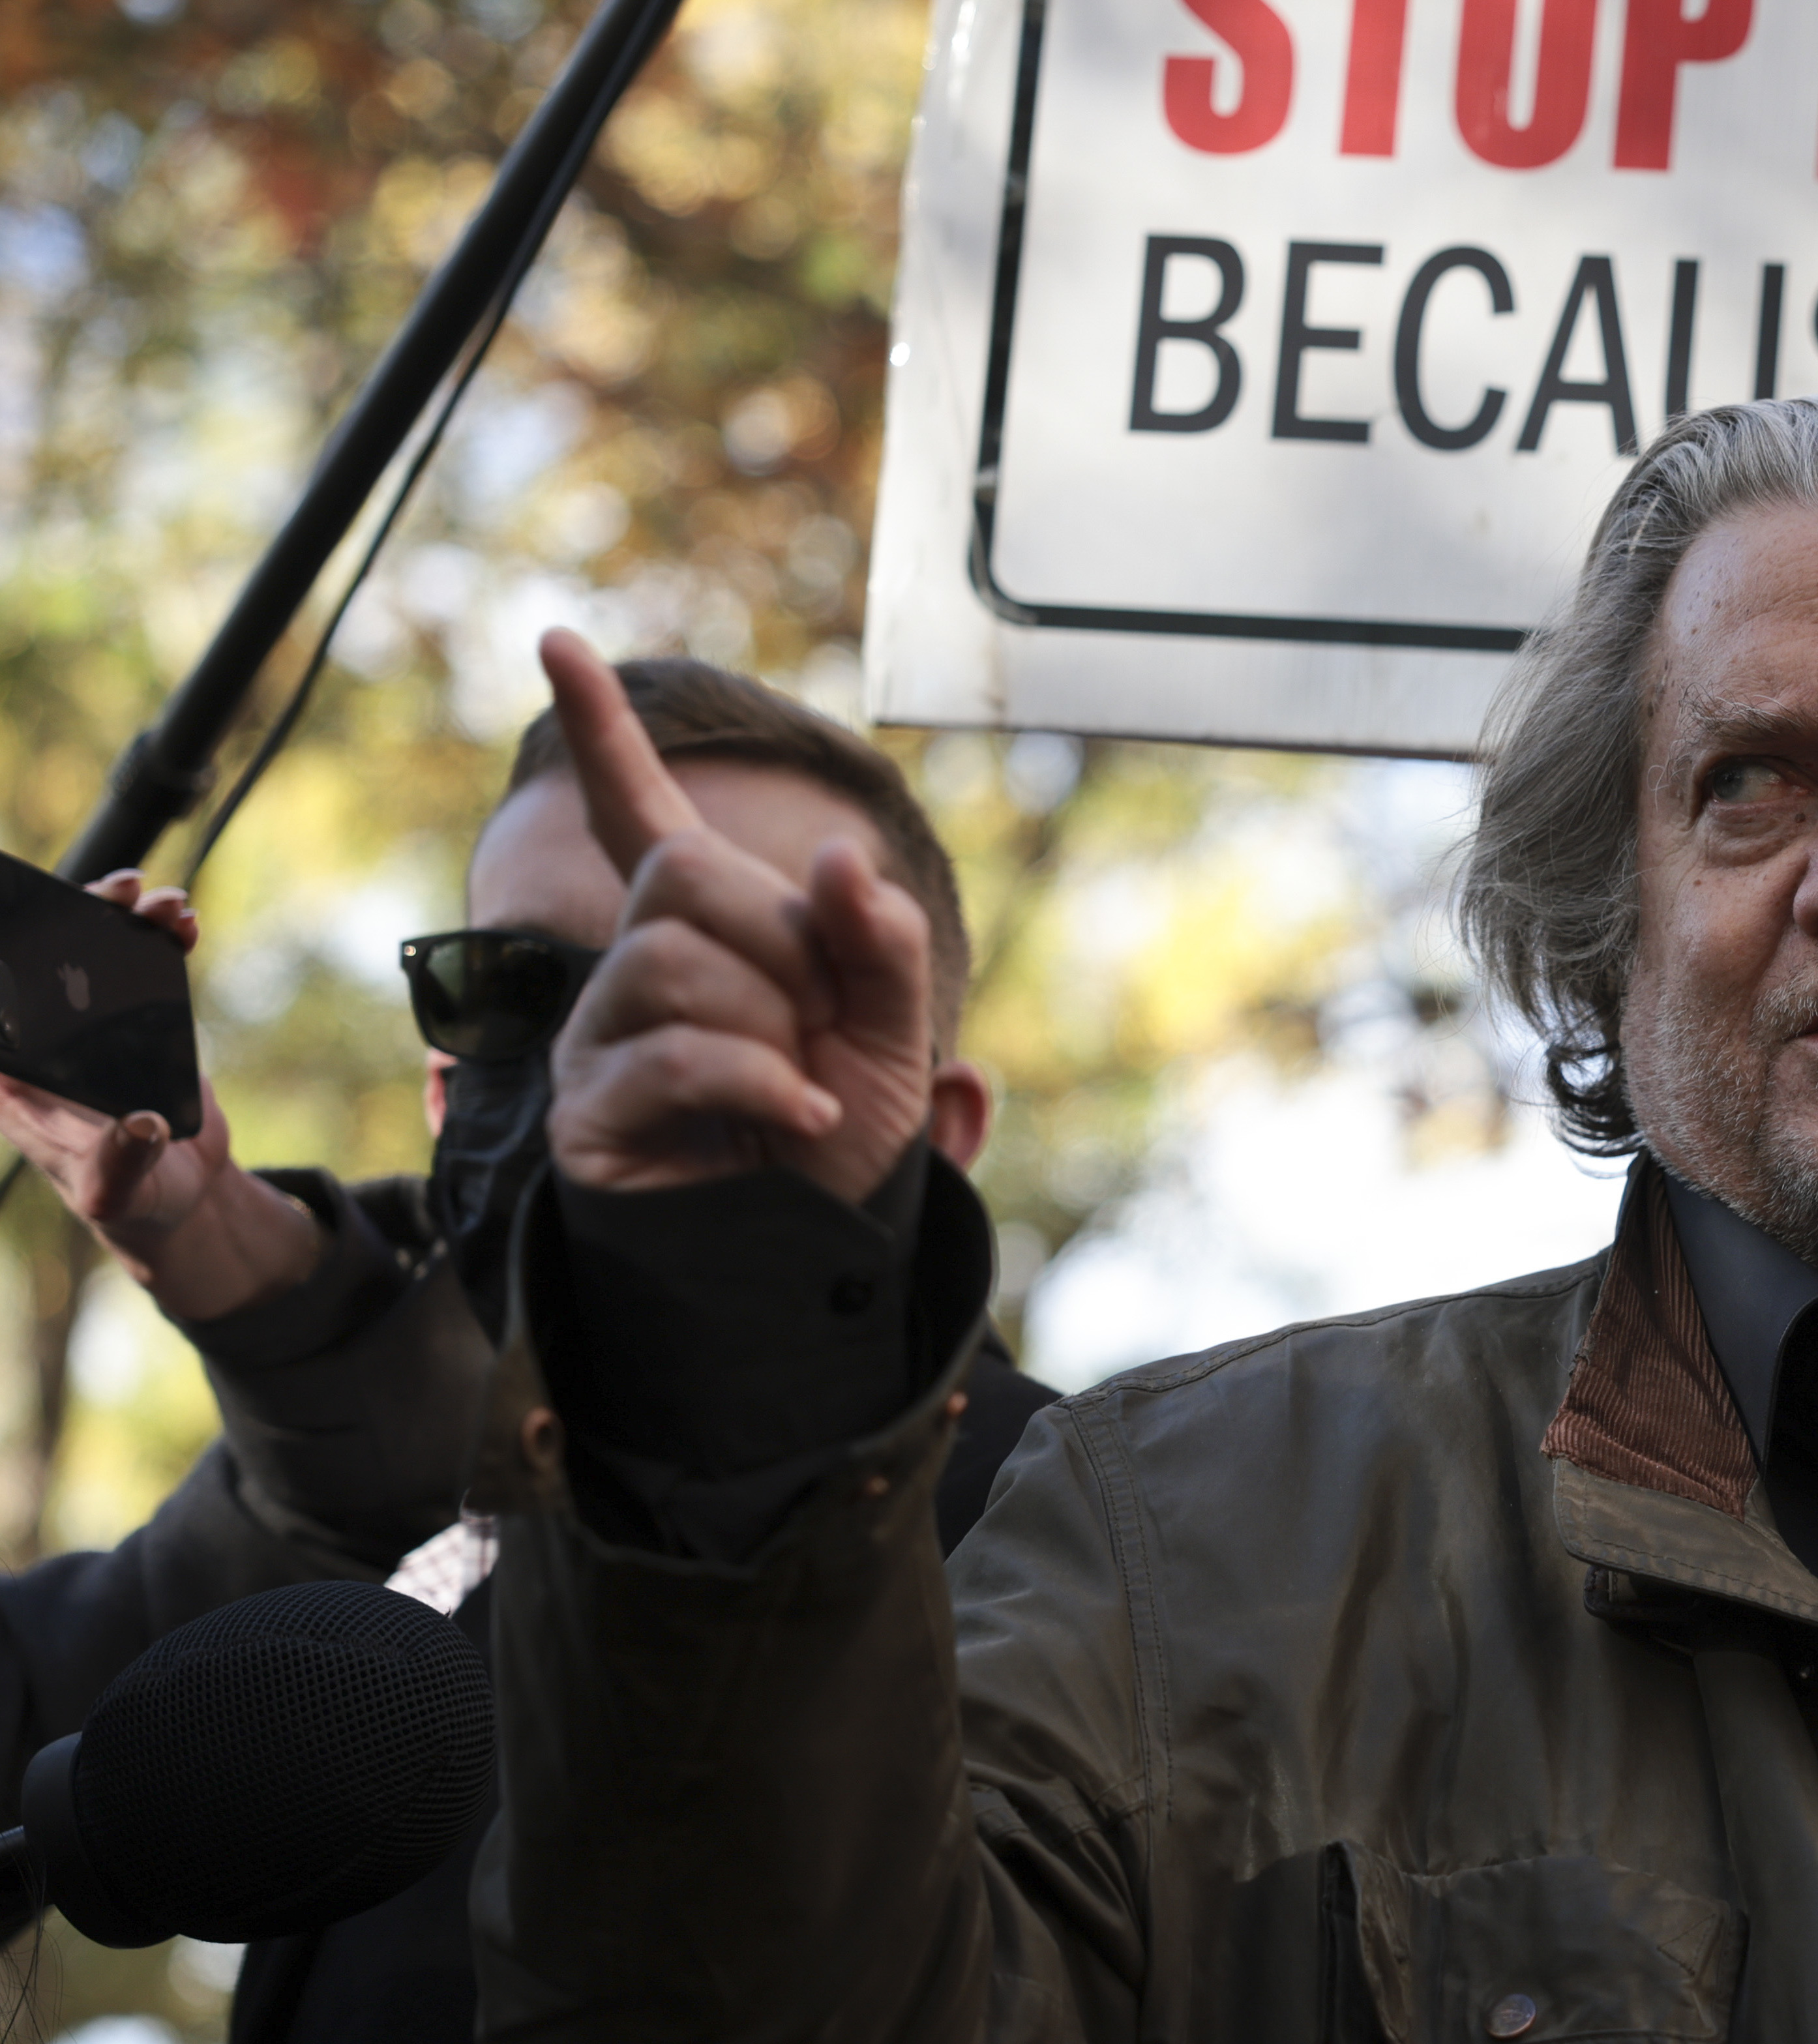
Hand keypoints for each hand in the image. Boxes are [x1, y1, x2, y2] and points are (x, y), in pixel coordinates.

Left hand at [0, 874, 322, 1322]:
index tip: (17, 916)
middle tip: (110, 894)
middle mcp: (42, 1041)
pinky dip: (156, 938)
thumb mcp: (116, 1191)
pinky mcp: (132, 1019)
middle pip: (38, 961)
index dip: (4, 960)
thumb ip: (120, 1161)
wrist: (179, 1194)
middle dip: (66, 917)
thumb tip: (144, 1124)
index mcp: (14, 1076)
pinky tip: (180, 924)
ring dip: (115, 915)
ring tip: (155, 900)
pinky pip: (137, 965)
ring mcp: (85, 1025)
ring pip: (87, 952)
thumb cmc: (130, 1199)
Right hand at [538, 631, 932, 1205]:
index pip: (643, 816)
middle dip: (781, 949)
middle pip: (683, 880)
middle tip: (814, 1029)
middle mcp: (635, 973)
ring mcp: (602, 1040)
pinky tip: (798, 1119)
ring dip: (770, 1027)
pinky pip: (678, 1053)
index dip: (603, 734)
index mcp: (707, 937)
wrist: (816, 1260)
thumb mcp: (891, 1036)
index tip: (560, 643)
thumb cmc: (841, 1148)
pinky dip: (763, 1086)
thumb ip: (876, 943)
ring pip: (675, 964)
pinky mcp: (591, 1113)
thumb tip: (830, 858)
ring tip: (796, 1087)